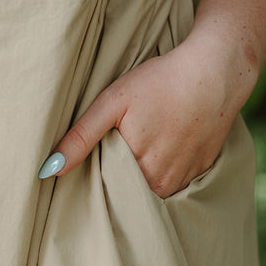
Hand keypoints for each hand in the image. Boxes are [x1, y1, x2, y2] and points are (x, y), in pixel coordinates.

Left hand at [38, 37, 243, 198]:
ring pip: (154, 188)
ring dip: (142, 176)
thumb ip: (81, 137)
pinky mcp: (203, 168)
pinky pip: (176, 179)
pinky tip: (162, 145)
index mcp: (141, 172)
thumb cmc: (161, 82)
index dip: (96, 182)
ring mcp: (187, 178)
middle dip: (117, 180)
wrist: (216, 71)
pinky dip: (165, 168)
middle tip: (113, 152)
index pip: (109, 193)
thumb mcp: (113, 102)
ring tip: (138, 147)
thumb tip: (49, 170)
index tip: (89, 169)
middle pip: (131, 192)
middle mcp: (165, 184)